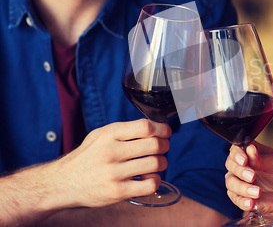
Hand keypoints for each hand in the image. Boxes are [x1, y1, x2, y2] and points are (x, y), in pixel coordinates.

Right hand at [53, 119, 170, 207]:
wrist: (62, 183)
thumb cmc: (87, 157)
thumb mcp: (100, 135)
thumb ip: (124, 130)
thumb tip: (153, 126)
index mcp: (109, 134)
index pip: (145, 127)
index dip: (161, 129)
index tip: (165, 132)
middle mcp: (111, 152)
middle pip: (154, 144)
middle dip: (165, 145)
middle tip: (163, 147)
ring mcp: (114, 173)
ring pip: (155, 163)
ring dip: (162, 163)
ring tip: (156, 163)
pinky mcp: (117, 191)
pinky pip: (150, 185)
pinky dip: (155, 180)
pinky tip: (148, 178)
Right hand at [225, 141, 272, 213]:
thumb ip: (262, 159)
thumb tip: (250, 150)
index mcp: (248, 152)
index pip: (235, 150)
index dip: (237, 154)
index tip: (244, 160)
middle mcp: (241, 166)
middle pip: (230, 166)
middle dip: (240, 171)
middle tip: (252, 176)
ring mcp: (239, 181)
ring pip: (231, 183)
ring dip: (242, 188)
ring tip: (257, 192)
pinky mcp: (241, 196)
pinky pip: (236, 199)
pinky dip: (242, 201)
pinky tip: (251, 203)